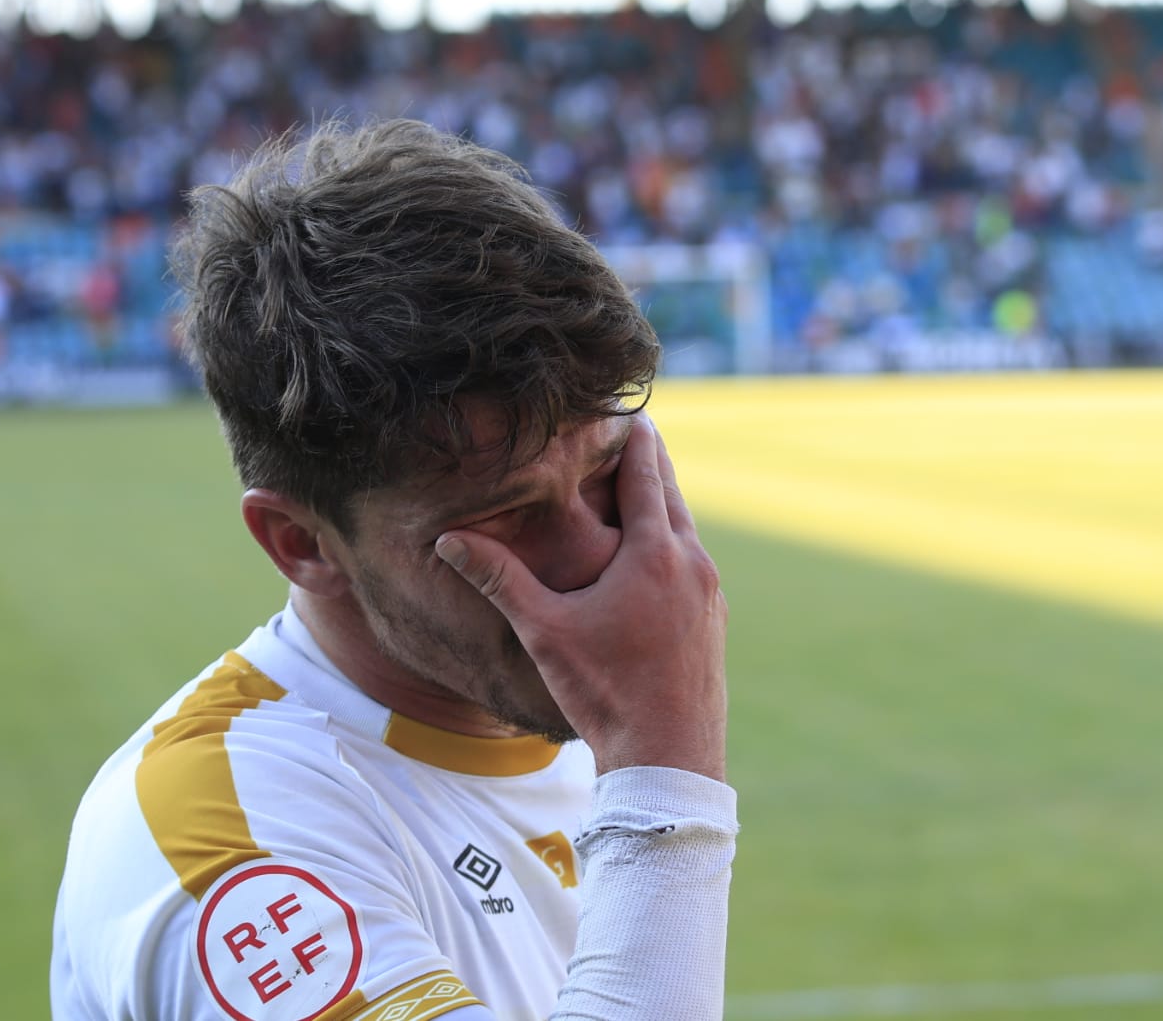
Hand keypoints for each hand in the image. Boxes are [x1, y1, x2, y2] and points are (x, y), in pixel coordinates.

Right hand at [435, 414, 727, 780]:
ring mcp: (711, 594)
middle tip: (635, 431)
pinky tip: (655, 557)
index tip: (627, 406)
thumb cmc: (605, 691)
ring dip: (663, 505)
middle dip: (650, 462)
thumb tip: (447, 538)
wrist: (670, 756)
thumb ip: (499, 578)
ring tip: (640, 487)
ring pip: (687, 531)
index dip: (635, 437)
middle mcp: (693, 564)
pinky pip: (695, 564)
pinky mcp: (715, 621)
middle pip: (672, 494)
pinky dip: (674, 544)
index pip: (646, 473)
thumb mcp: (544, 631)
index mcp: (655, 553)